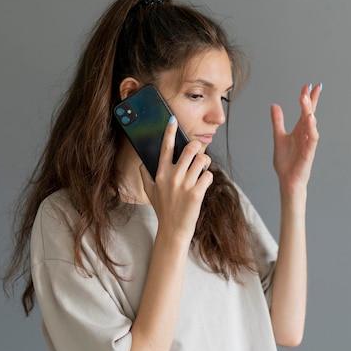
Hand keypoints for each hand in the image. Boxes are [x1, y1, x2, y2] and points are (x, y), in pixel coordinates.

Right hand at [140, 116, 213, 243]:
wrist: (173, 230)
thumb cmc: (162, 209)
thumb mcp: (148, 191)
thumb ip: (144, 174)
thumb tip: (142, 161)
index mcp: (160, 173)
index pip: (165, 147)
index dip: (169, 131)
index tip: (173, 120)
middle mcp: (172, 177)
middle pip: (191, 148)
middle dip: (197, 148)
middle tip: (197, 153)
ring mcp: (185, 185)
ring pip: (203, 160)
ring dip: (205, 162)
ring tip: (201, 168)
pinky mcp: (197, 194)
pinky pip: (208, 175)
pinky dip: (208, 177)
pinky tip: (203, 183)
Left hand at [271, 83, 320, 192]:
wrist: (287, 179)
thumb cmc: (286, 161)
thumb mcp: (278, 137)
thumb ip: (278, 122)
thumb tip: (275, 105)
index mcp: (299, 130)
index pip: (305, 111)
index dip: (308, 98)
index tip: (309, 85)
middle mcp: (306, 134)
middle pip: (310, 114)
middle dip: (311, 101)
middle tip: (311, 88)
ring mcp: (308, 143)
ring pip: (311, 124)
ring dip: (309, 111)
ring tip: (306, 100)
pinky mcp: (308, 152)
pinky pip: (312, 139)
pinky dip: (312, 129)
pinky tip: (310, 119)